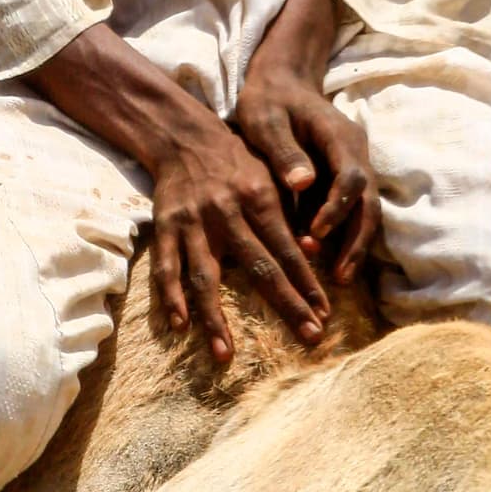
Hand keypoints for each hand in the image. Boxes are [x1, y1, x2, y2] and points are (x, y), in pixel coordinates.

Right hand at [28, 20, 327, 364]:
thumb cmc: (238, 161)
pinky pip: (167, 268)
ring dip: (215, 319)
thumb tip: (316, 254)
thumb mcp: (269, 176)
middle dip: (287, 306)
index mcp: (259, 199)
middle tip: (309, 338)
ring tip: (225, 355)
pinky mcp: (167, 228)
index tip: (324, 314)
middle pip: (260, 269)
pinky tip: (180, 326)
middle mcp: (228, 213)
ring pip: (205, 278)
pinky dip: (171, 298)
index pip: (289, 250)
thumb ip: (290, 212)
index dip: (307, 284)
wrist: (184, 136)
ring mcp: (194, 223)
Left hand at [234, 0, 381, 290]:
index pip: (349, 178)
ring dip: (354, 245)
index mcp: (338, 137)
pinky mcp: (344, 180)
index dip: (336, 209)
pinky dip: (344, 237)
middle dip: (356, 241)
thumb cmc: (269, 99)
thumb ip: (283, 149)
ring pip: (365, 212)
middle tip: (339, 277)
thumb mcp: (266, 118)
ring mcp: (354, 167)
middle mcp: (355, 154)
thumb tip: (302, 183)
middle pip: (368, 203)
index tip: (316, 235)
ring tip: (338, 280)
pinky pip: (352, 212)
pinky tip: (328, 264)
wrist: (283, 81)